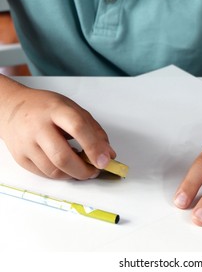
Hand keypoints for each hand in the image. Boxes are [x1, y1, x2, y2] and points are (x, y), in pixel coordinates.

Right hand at [0, 86, 115, 178]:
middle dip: (84, 170)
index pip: (77, 128)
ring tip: (82, 169)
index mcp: (56, 110)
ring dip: (73, 175)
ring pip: (53, 170)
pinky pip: (44, 174)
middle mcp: (38, 126)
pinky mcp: (20, 157)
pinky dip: (60, 175)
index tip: (105, 161)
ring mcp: (26, 144)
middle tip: (95, 171)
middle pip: (62, 156)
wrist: (11, 108)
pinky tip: (67, 167)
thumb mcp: (73, 109)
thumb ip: (94, 130)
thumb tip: (108, 154)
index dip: (94, 147)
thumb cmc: (47, 108)